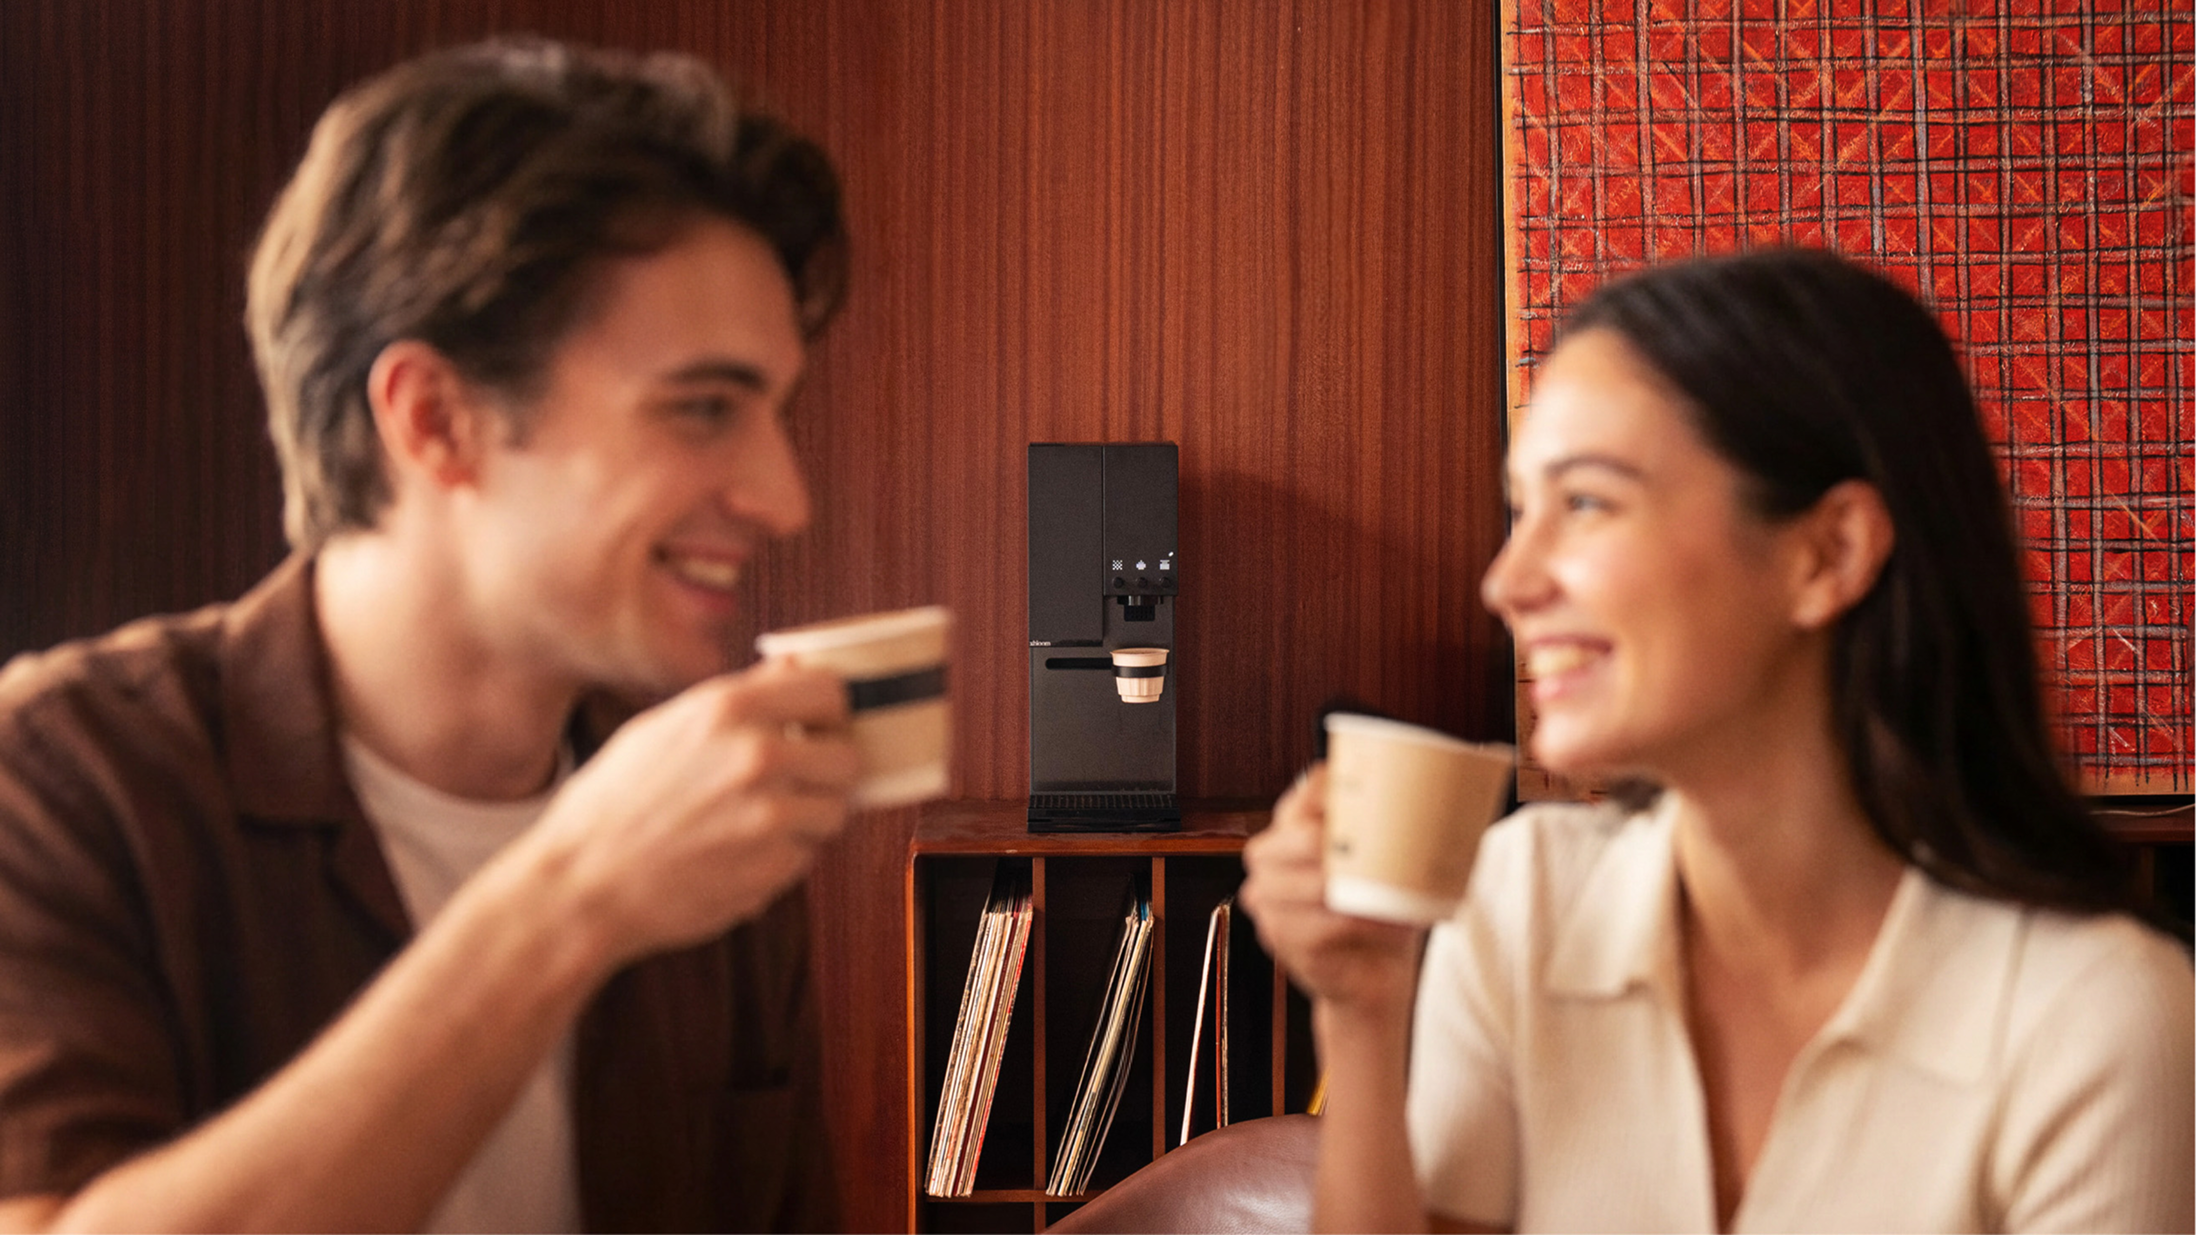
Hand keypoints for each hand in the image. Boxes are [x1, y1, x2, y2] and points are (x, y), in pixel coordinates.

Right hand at [515, 657, 859, 965]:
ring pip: (835, 811)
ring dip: (808, 818)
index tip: (815, 728)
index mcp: (730, 710)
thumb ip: (738, 696)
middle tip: (795, 783)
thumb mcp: (664, 727)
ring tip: (758, 823)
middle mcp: (758, 757)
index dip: (826, 712)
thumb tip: (795, 666)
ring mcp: (770, 817)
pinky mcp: (772, 869)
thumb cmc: (614, 803)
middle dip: (825, 771)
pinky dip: (783, 858)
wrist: (581, 884)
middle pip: (847, 757)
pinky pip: (806, 856)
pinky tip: (738, 856)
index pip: (830, 691)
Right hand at [1239, 765, 1425, 1014]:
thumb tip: (1464, 783)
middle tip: (1386, 852)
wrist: (1370, 979)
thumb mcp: (1386, 865)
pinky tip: (1388, 926)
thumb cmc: (1380, 914)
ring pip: (1316, 883)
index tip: (1378, 792)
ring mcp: (1269, 900)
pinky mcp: (1282, 938)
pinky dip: (1364, 925)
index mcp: (1290, 827)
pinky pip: (1327, 924)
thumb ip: (1399, 827)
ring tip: (1397, 897)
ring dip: (1363, 890)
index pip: (1305, 793)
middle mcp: (1269, 859)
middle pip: (1304, 835)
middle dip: (1348, 842)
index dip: (1336, 789)